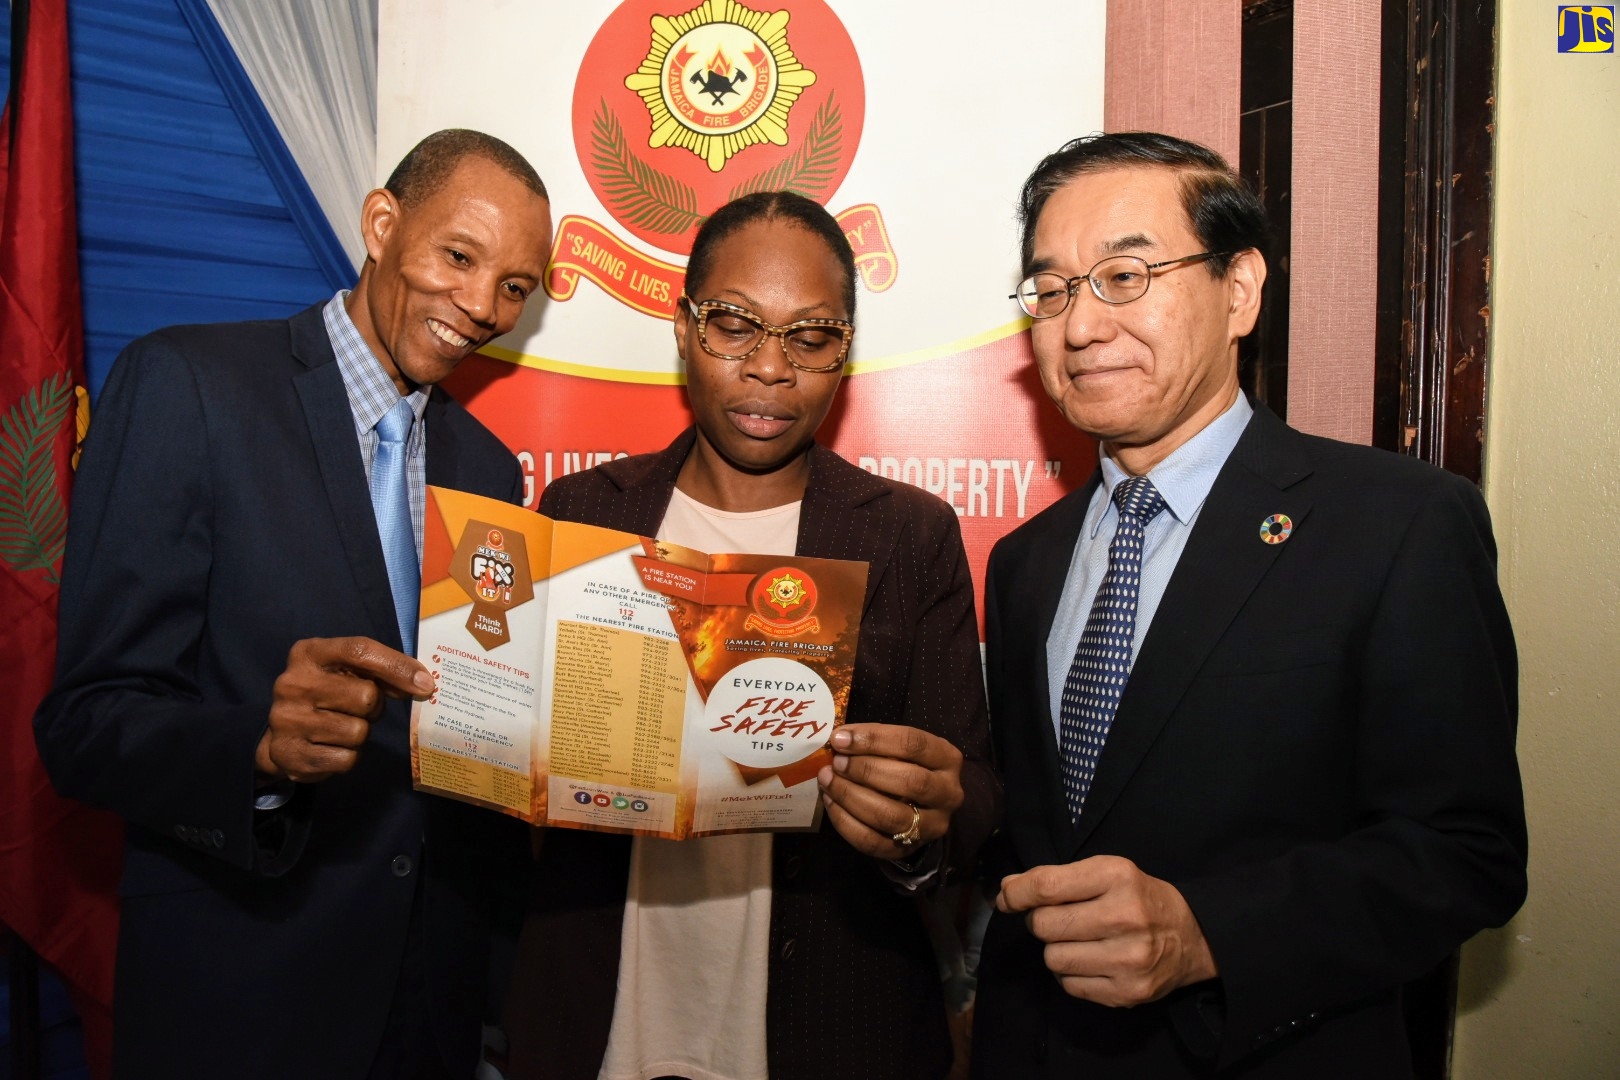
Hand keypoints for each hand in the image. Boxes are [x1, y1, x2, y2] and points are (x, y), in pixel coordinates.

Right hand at [256, 637, 433, 783]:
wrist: (282, 734)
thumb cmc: (327, 694)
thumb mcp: (347, 671)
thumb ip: (381, 670)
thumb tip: (423, 684)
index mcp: (308, 653)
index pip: (359, 650)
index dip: (396, 666)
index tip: (425, 684)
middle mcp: (292, 684)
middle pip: (365, 696)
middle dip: (374, 707)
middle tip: (360, 709)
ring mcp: (287, 720)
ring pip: (358, 732)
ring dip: (360, 733)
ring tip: (342, 726)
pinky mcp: (290, 754)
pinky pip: (346, 759)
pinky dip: (349, 756)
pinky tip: (332, 747)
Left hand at [816, 723, 963, 858]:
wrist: (920, 805)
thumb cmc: (906, 765)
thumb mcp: (900, 746)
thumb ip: (875, 741)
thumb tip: (840, 739)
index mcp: (948, 759)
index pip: (914, 744)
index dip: (874, 739)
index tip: (841, 739)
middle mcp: (948, 794)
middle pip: (910, 781)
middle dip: (866, 770)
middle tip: (837, 762)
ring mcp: (932, 826)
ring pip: (891, 816)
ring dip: (852, 796)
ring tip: (828, 780)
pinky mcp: (909, 849)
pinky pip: (873, 841)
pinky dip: (846, 823)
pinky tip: (831, 803)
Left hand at [996, 855, 1217, 1005]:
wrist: (1192, 938)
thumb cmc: (1138, 898)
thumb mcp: (1105, 873)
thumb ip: (1056, 879)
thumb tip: (1007, 890)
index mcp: (1117, 877)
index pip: (1046, 887)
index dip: (1016, 893)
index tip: (1008, 898)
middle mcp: (1124, 917)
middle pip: (1043, 925)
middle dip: (1041, 922)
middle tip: (1059, 919)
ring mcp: (1128, 959)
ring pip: (1052, 958)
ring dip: (1056, 949)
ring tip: (1079, 941)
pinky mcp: (1127, 993)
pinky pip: (1069, 985)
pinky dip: (1071, 974)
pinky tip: (1092, 962)